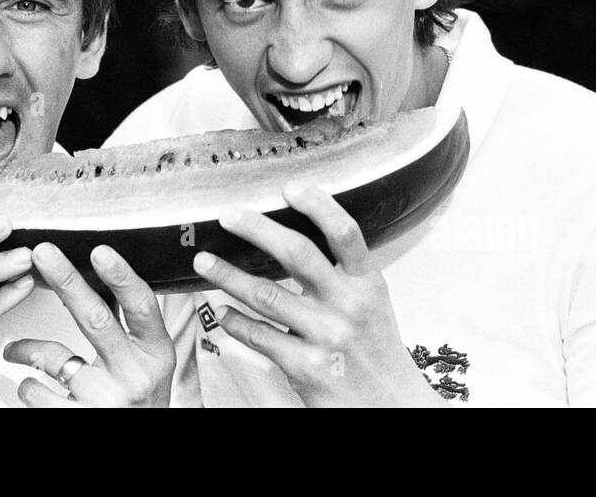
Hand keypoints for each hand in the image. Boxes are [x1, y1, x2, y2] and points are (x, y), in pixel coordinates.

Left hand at [3, 242, 173, 407]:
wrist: (142, 440)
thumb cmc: (139, 399)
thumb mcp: (147, 361)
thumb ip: (129, 325)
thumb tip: (98, 274)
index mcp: (156, 353)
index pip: (141, 306)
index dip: (121, 276)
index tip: (100, 250)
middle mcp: (134, 376)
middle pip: (95, 319)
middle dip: (66, 281)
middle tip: (43, 253)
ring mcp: (106, 400)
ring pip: (54, 357)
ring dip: (26, 348)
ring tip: (15, 349)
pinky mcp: (80, 419)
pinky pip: (37, 393)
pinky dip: (27, 386)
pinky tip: (31, 386)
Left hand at [192, 183, 444, 407]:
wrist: (392, 406)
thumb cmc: (376, 351)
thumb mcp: (372, 302)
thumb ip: (343, 272)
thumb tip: (292, 237)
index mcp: (368, 283)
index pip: (345, 232)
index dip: (317, 205)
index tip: (289, 187)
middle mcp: (348, 305)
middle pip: (297, 253)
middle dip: (256, 229)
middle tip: (227, 216)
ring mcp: (326, 337)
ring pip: (266, 295)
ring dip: (228, 276)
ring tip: (204, 262)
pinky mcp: (306, 368)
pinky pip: (260, 336)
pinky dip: (235, 322)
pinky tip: (222, 313)